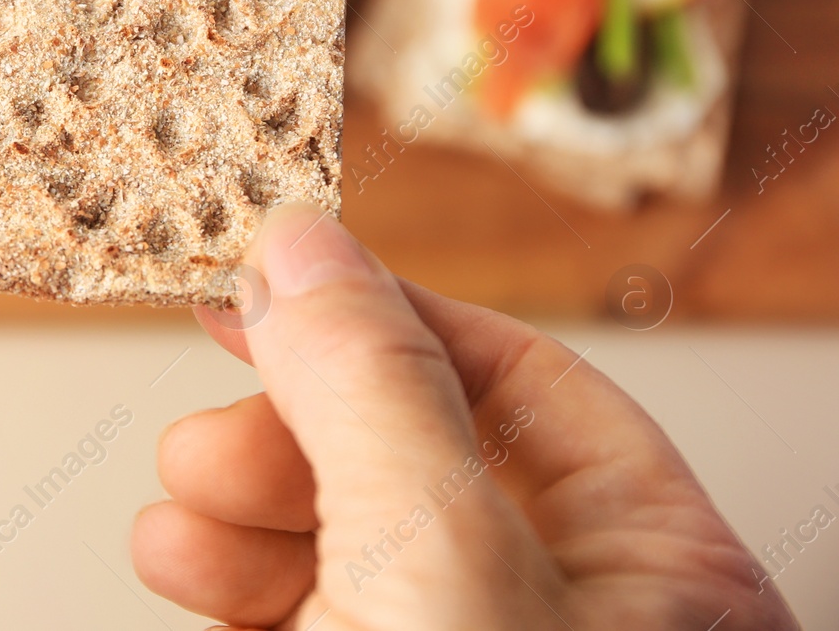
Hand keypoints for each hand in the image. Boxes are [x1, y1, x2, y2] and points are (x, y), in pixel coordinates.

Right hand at [131, 202, 797, 629]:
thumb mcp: (435, 561)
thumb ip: (374, 390)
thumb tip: (306, 247)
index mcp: (662, 575)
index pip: (524, 382)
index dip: (389, 314)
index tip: (279, 275)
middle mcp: (570, 616)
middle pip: (413, 450)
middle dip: (292, 417)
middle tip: (218, 391)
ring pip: (341, 532)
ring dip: (240, 497)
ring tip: (182, 495)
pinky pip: (299, 603)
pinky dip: (229, 573)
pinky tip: (180, 556)